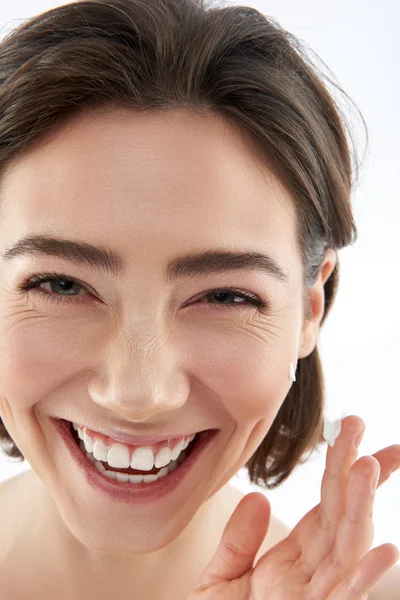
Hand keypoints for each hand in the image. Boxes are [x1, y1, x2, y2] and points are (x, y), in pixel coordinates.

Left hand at [188, 416, 399, 598]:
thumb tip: (259, 499)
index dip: (339, 470)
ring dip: (361, 509)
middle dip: (356, 475)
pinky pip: (343, 599)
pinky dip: (364, 577)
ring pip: (347, 548)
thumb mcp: (218, 582)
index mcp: (292, 562)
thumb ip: (237, 542)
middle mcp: (312, 577)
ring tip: (369, 467)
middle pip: (341, 518)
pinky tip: (384, 550)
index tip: (352, 434)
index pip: (324, 508)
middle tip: (364, 431)